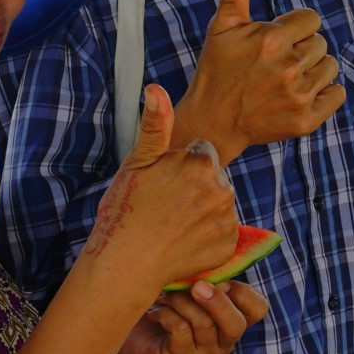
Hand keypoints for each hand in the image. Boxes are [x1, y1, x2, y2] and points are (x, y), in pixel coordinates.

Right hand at [80, 85, 241, 294]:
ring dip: (203, 211)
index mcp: (201, 162)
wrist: (125, 265)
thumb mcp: (137, 163)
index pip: (201, 154)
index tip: (162, 185)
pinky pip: (223, 232)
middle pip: (214, 179)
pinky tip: (184, 241)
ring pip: (219, 204)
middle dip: (195, 187)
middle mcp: (221, 188)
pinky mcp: (228, 245)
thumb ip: (154, 125)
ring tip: (173, 225)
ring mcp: (227, 218)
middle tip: (165, 207)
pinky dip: (208, 236)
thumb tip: (156, 88)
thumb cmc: (125, 211)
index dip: (180, 167)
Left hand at [117, 279, 270, 353]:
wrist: (127, 328)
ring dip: (182, 301)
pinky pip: (180, 330)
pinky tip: (156, 312)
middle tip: (196, 285)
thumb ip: (210, 272)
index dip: (243, 292)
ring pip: (204, 323)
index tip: (220, 278)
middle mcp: (224, 340)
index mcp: (234, 318)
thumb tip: (220, 247)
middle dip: (216, 301)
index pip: (258, 309)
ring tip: (165, 295)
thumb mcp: (190, 280)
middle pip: (236, 324)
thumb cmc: (164, 297)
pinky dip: (167, 314)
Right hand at [173, 0, 345, 161]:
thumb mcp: (221, 27)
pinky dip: (326, 94)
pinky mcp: (306, 120)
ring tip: (287, 79)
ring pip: (330, 67)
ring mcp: (299, 95)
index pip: (311, 20)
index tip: (278, 41)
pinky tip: (301, 95)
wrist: (212, 122)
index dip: (295, 28)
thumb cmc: (217, 70)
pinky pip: (337, 94)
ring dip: (314, 71)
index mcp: (272, 39)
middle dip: (303, 49)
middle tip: (278, 63)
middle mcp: (289, 66)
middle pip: (321, 43)